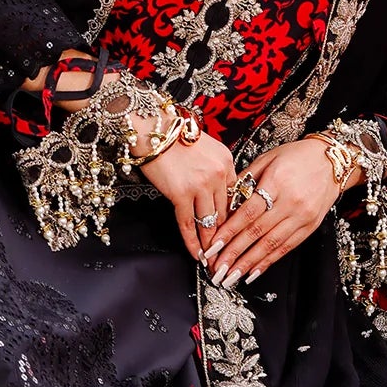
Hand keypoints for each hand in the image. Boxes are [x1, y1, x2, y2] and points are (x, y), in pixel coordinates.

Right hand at [140, 130, 236, 263]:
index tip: (234, 232)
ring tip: (213, 259)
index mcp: (227, 160)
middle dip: (226, 235)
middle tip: (227, 253)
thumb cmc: (173, 135)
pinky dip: (193, 242)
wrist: (151, 127)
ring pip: (210, 221)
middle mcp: (218, 173)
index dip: (233, 217)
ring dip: (211, 243)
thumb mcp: (205, 147)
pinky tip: (197, 254)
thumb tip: (216, 194)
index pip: (235, 196)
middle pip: (225, 212)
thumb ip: (214, 169)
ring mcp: (201, 185)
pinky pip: (189, 224)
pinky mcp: (181, 194)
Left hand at [206, 139, 359, 286]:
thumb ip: (246, 180)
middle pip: (257, 232)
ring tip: (231, 276)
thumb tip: (225, 202)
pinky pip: (286, 247)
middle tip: (217, 268)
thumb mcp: (268, 158)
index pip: (248, 212)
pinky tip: (254, 272)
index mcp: (277, 181)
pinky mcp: (310, 227)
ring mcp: (302, 216)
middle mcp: (291, 202)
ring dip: (248, 263)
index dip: (229, 231)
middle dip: (234, 253)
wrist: (333, 160)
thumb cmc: (298, 156)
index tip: (213, 246)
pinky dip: (268, 261)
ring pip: (271, 244)